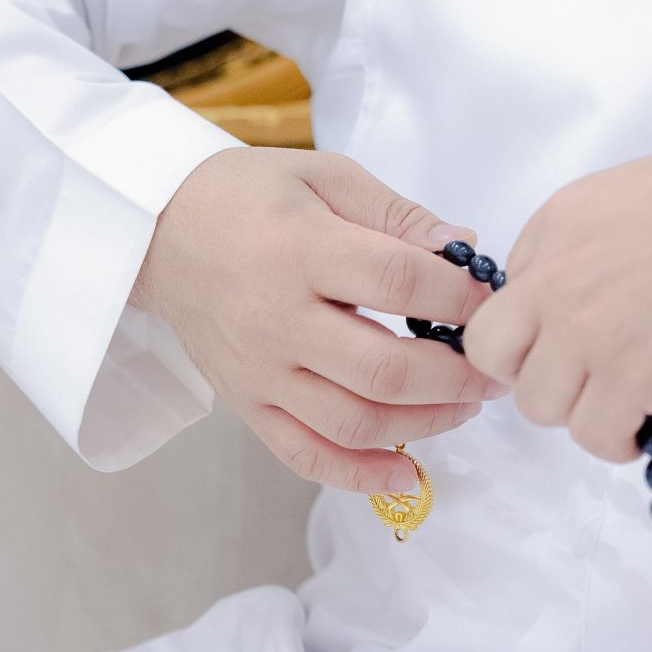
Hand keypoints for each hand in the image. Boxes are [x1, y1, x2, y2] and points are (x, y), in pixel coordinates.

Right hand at [130, 147, 499, 492]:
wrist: (158, 231)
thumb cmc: (249, 197)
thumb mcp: (323, 175)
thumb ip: (396, 214)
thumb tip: (463, 246)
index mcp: (301, 250)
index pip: (398, 282)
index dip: (459, 295)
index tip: (490, 298)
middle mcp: (277, 320)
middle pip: (384, 369)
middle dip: (457, 375)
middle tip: (493, 366)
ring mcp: (260, 371)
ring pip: (353, 422)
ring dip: (425, 424)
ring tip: (466, 405)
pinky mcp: (246, 403)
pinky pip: (306, 455)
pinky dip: (361, 476)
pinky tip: (408, 474)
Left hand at [461, 135, 651, 460]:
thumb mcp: (634, 191)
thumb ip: (590, 239)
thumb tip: (582, 289)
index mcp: (559, 222)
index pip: (507, 292)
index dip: (537, 322)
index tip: (566, 338)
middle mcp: (558, 277)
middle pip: (495, 352)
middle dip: (529, 369)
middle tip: (573, 377)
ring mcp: (588, 331)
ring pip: (538, 402)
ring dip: (576, 408)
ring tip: (618, 401)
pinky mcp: (630, 378)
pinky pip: (591, 434)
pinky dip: (613, 441)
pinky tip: (637, 429)